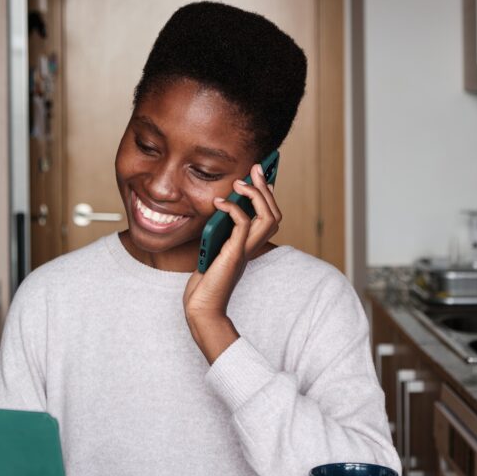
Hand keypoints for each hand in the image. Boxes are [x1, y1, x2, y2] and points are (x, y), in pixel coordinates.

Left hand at [183, 162, 281, 362]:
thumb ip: (219, 230)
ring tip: (240, 182)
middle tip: (257, 168)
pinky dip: (233, 208)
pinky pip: (243, 224)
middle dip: (267, 188)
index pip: (269, 216)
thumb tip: (219, 204)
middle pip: (274, 214)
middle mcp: (252, 247)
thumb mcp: (213, 249)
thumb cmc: (205, 282)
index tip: (263, 174)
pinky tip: (219, 202)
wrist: (202, 308)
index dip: (269, 195)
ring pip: (268, 218)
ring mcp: (245, 251)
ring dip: (256, 195)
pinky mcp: (234, 254)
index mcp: (250, 245)